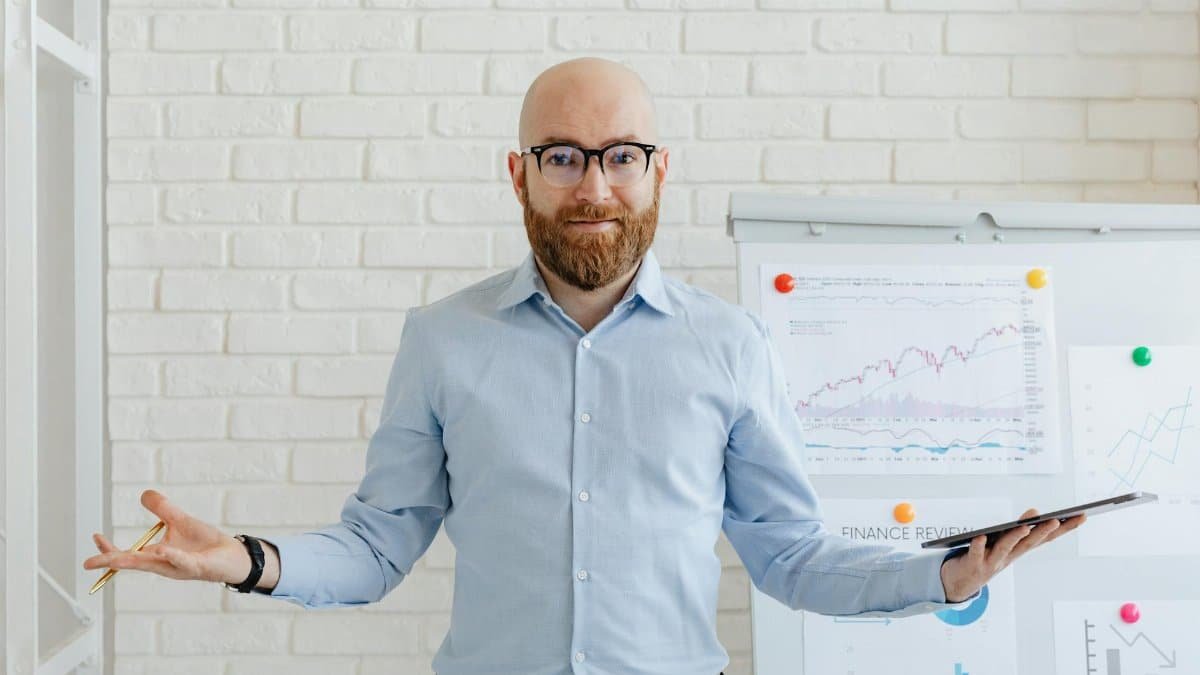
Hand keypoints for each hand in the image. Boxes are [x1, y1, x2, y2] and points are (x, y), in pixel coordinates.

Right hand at [82, 489, 250, 584]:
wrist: (233, 555)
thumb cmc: (206, 544)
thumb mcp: (181, 521)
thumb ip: (162, 509)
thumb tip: (144, 495)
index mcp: (157, 555)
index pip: (128, 554)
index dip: (110, 549)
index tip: (95, 537)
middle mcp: (164, 564)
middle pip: (133, 563)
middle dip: (111, 561)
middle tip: (88, 563)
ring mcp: (180, 567)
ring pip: (153, 565)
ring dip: (134, 561)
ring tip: (114, 559)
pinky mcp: (198, 567)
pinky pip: (183, 562)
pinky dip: (173, 556)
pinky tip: (163, 550)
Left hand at [940, 508, 1086, 602]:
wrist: (960, 583)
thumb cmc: (985, 557)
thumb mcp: (1004, 543)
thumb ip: (1018, 529)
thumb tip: (1035, 512)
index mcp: (1019, 550)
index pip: (1045, 537)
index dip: (1065, 528)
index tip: (1082, 515)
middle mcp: (1009, 556)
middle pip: (1029, 543)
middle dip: (1043, 531)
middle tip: (1058, 519)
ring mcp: (992, 561)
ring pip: (1005, 548)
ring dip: (1015, 537)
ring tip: (1024, 525)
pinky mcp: (973, 564)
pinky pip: (975, 552)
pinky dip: (978, 545)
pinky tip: (980, 535)